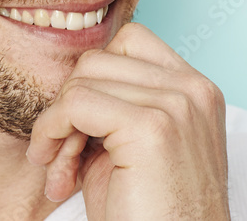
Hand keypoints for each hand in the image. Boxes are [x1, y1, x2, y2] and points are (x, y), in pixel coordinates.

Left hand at [26, 23, 229, 219]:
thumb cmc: (149, 216)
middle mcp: (194, 90)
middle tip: (62, 157)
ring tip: (63, 171)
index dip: (90, 81)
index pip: (127, 42)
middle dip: (68, 105)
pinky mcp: (153, 127)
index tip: (79, 129)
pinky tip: (57, 171)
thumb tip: (67, 78)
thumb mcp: (133, 148)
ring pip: (81, 78)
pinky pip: (74, 103)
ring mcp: (178, 105)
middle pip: (97, 58)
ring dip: (57, 126)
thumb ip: (114, 104)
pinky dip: (51, 132)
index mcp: (195, 91)